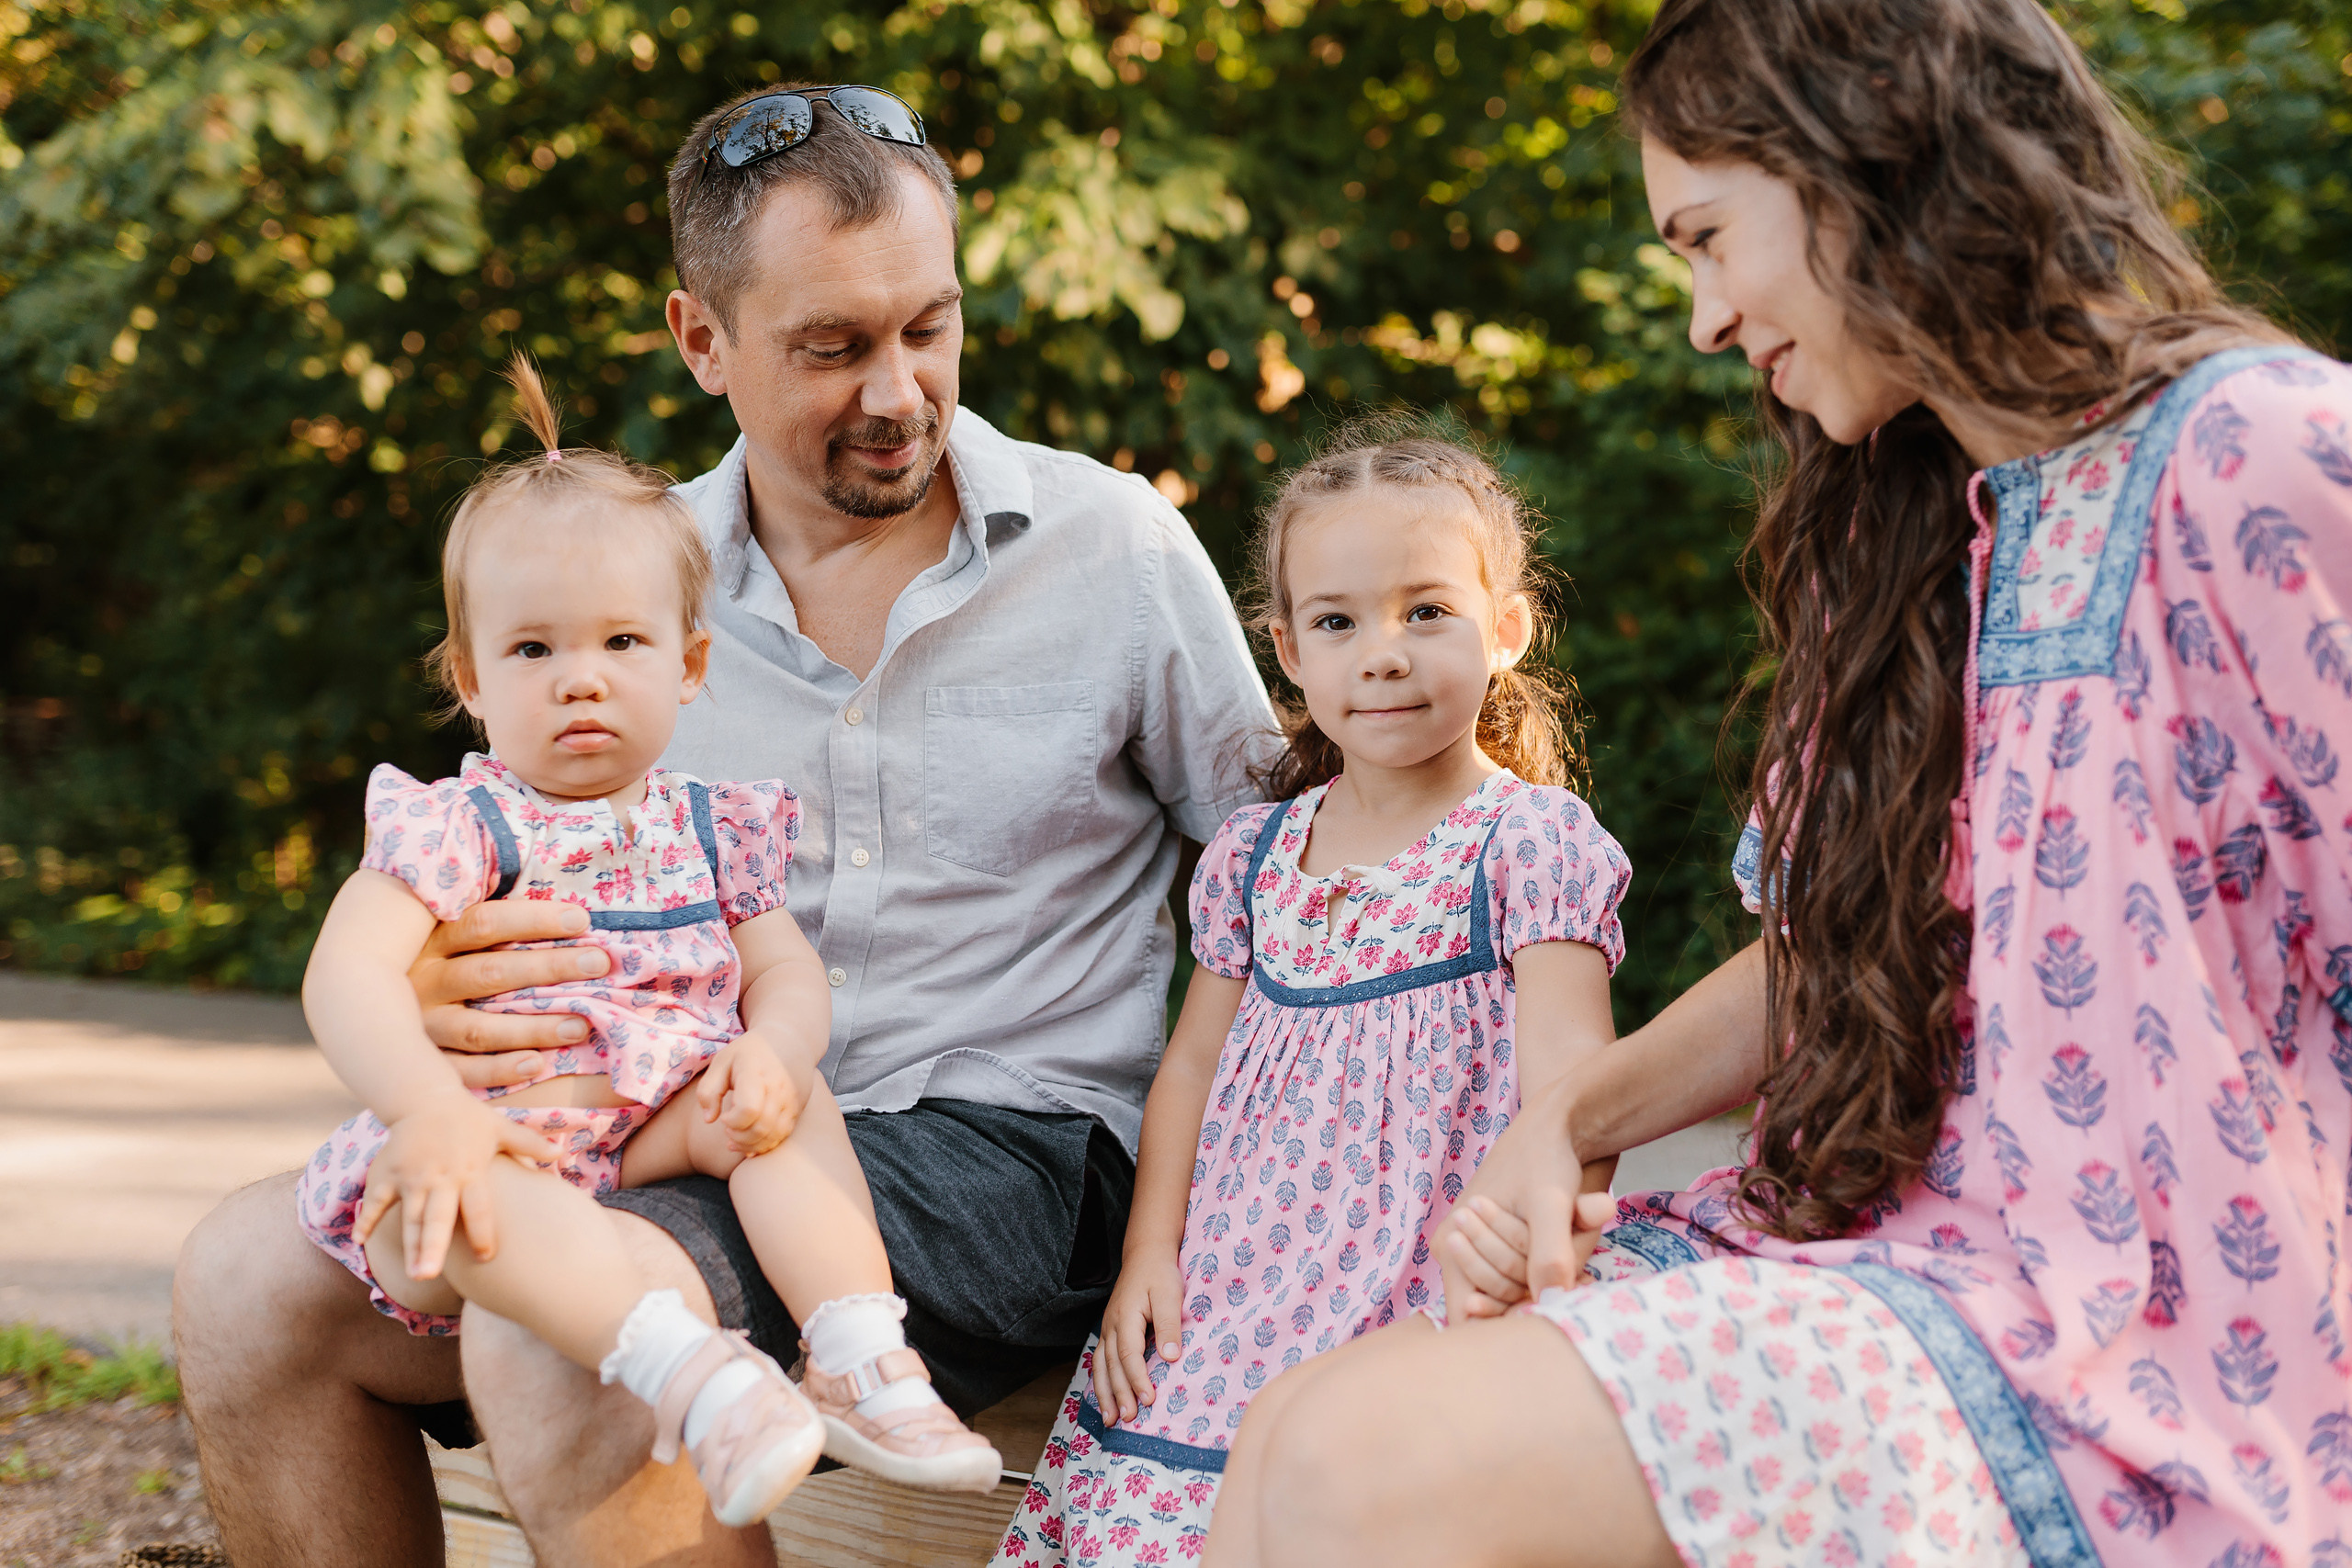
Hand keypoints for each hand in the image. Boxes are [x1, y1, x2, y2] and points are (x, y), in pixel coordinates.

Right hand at [353, 1093, 557, 1281]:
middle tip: (430, 1275)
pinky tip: (360, 1242)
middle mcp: (440, 1177)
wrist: (426, 1097)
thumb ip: (530, 1143)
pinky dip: (367, 1219)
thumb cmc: (469, 1119)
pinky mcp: (387, 1173)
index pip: (478, 1206)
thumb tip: (563, 1152)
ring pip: (410, 1217)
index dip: (482, 1231)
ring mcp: (411, 1176)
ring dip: (410, 1245)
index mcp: (470, 1170)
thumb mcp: (501, 1128)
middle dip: (433, 1247)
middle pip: (437, 1217)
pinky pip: (375, 1200)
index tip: (486, 1257)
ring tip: (414, 1275)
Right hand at [410, 900, 610, 1088]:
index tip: (582, 921)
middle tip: (599, 964)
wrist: (364, 1010)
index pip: (484, 923)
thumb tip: (565, 910)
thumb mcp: (445, 930)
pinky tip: (537, 1065)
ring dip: (532, 1027)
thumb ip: (492, 922)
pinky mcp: (421, 1061)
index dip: (533, 919)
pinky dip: (499, 1070)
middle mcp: (421, 981)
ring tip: (580, 1025)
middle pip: (490, 972)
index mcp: (430, 939)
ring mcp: (418, 1025)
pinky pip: (460, 1072)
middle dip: (549, 967)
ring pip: (478, 1028)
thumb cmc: (436, 960)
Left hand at [697, 1034, 806, 1156]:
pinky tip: (751, 1141)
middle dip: (739, 1137)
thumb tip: (709, 1119)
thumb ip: (708, 1090)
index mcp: (756, 1073)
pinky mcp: (798, 1109)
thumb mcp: (722, 1061)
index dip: (732, 1121)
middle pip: (761, 1128)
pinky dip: (766, 1144)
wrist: (790, 1041)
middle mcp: (779, 1088)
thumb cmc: (749, 1053)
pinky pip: (784, 1135)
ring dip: (751, 1145)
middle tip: (728, 1129)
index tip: (724, 1117)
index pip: (748, 1110)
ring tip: (736, 1137)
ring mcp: (792, 1100)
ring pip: (774, 1136)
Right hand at [1095, 1248, 1185, 1423]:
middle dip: (1119, 1394)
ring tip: (1110, 1419)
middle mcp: (1111, 1325)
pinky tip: (1105, 1399)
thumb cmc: (1160, 1274)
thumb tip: (1171, 1358)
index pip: (1129, 1354)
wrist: (1145, 1255)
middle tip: (1128, 1419)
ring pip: (1101, 1366)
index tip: (1149, 1400)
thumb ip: (1169, 1325)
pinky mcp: (1109, 1332)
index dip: (1138, 1379)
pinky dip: (1101, 1382)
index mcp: (1125, 1316)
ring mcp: (1107, 1329)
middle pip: (1112, 1365)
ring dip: (1105, 1394)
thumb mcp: (1170, 1294)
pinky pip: (1099, 1361)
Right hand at [1438, 1077, 1610, 1320]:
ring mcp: (1473, 1250)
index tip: (1553, 1313)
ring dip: (1542, 1287)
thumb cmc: (1548, 1158)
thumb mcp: (1550, 1204)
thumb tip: (1551, 1303)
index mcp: (1450, 1245)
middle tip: (1582, 1280)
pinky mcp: (1495, 1246)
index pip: (1467, 1316)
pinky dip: (1545, 1278)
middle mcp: (1454, 1252)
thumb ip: (1548, 1254)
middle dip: (1533, 1298)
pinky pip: (1517, 1279)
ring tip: (1583, 1272)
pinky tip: (1576, 1268)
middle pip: (1492, 1306)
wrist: (1554, 1125)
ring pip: (1509, 1293)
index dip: (1508, 1323)